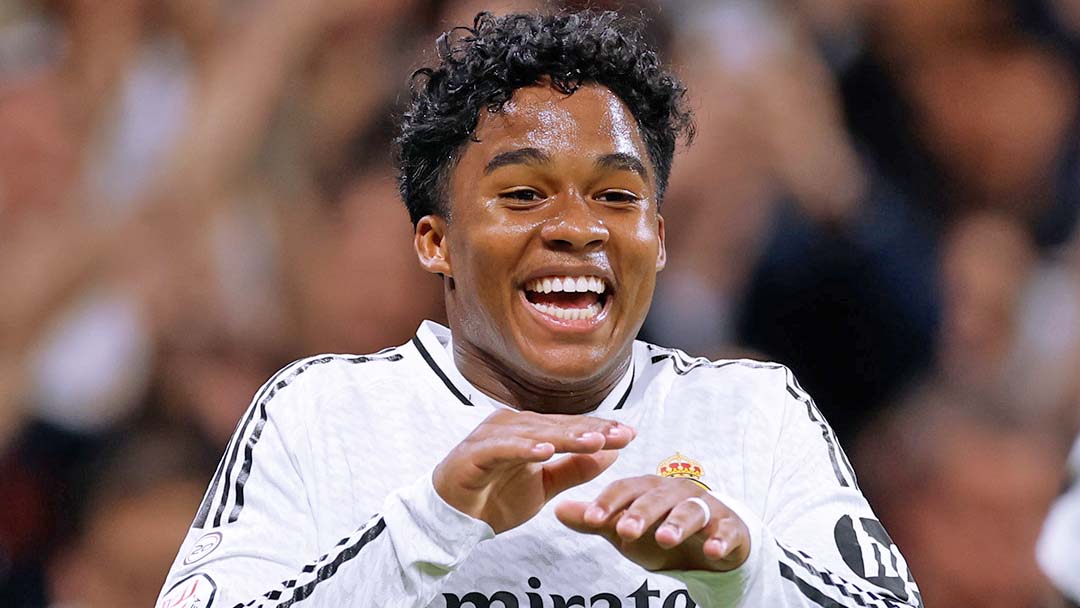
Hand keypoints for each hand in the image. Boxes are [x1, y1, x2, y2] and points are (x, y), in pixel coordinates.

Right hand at [433, 410, 634, 533]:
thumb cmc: (496, 497)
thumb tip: (611, 454)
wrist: (454, 520)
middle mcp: (513, 426)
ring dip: (564, 437)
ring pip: (535, 433)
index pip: (570, 427)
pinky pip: (503, 448)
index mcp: (530, 430)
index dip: (600, 429)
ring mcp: (492, 436)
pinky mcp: (475, 453)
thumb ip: (574, 470)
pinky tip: (546, 451)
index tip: (630, 434)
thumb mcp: (545, 487)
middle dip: (591, 430)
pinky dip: (524, 448)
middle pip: (557, 426)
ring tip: (593, 442)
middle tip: (620, 435)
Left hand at [555, 476, 749, 571]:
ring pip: (690, 511)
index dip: (608, 502)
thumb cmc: (662, 531)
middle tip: (624, 530)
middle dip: (640, 513)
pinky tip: (713, 550)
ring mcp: (706, 507)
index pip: (626, 489)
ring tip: (665, 538)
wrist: (709, 548)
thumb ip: (597, 521)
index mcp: (649, 488)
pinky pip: (727, 530)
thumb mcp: (626, 531)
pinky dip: (721, 539)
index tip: (590, 518)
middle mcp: (677, 492)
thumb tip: (557, 510)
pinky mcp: (730, 526)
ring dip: (677, 523)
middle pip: (656, 498)